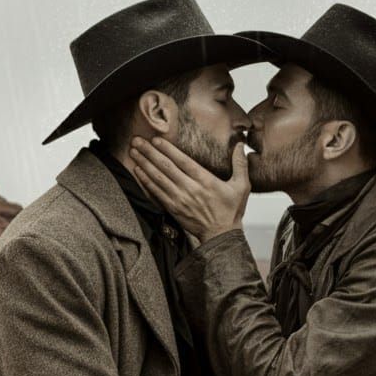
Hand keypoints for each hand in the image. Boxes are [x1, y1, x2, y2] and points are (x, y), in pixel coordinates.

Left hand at [129, 136, 250, 241]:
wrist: (221, 236)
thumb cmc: (231, 211)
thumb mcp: (242, 187)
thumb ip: (240, 164)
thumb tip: (241, 145)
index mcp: (205, 181)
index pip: (183, 161)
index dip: (168, 149)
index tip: (156, 139)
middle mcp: (190, 189)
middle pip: (166, 167)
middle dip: (149, 152)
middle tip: (137, 140)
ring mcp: (180, 200)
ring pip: (158, 178)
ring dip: (144, 164)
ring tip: (133, 152)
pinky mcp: (173, 209)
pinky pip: (156, 193)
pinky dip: (146, 181)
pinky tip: (138, 171)